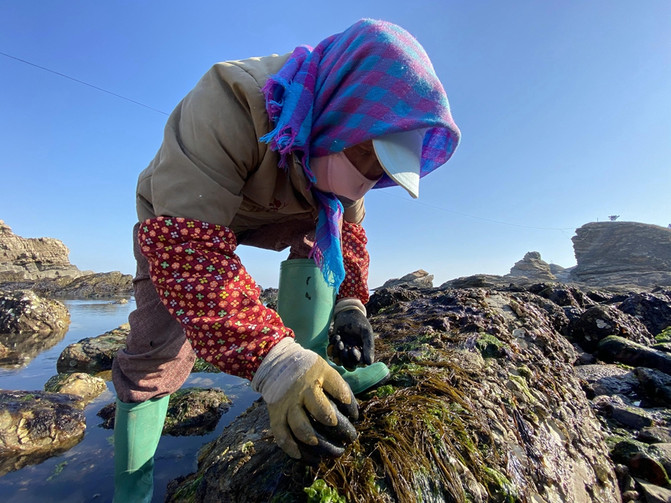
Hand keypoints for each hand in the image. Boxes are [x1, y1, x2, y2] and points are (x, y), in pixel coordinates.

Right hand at [252, 338, 357, 463]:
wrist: (277, 363)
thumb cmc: (308, 371)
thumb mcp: (325, 369)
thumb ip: (339, 387)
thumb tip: (354, 413)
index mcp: (319, 374)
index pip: (340, 391)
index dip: (350, 406)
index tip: (355, 416)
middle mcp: (302, 389)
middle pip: (323, 412)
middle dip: (339, 428)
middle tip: (349, 438)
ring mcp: (288, 403)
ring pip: (302, 428)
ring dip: (318, 443)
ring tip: (332, 451)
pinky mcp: (276, 415)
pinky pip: (283, 436)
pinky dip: (294, 450)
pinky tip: (308, 458)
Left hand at [329, 299, 374, 369]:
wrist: (347, 312)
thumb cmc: (358, 321)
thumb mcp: (366, 332)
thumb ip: (368, 346)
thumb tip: (369, 363)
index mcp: (363, 351)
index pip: (360, 364)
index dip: (356, 359)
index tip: (353, 348)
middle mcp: (353, 353)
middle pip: (349, 365)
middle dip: (345, 357)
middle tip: (343, 345)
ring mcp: (343, 350)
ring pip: (339, 361)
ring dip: (337, 352)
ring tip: (339, 339)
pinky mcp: (335, 346)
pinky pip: (331, 353)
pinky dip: (332, 346)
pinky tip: (337, 336)